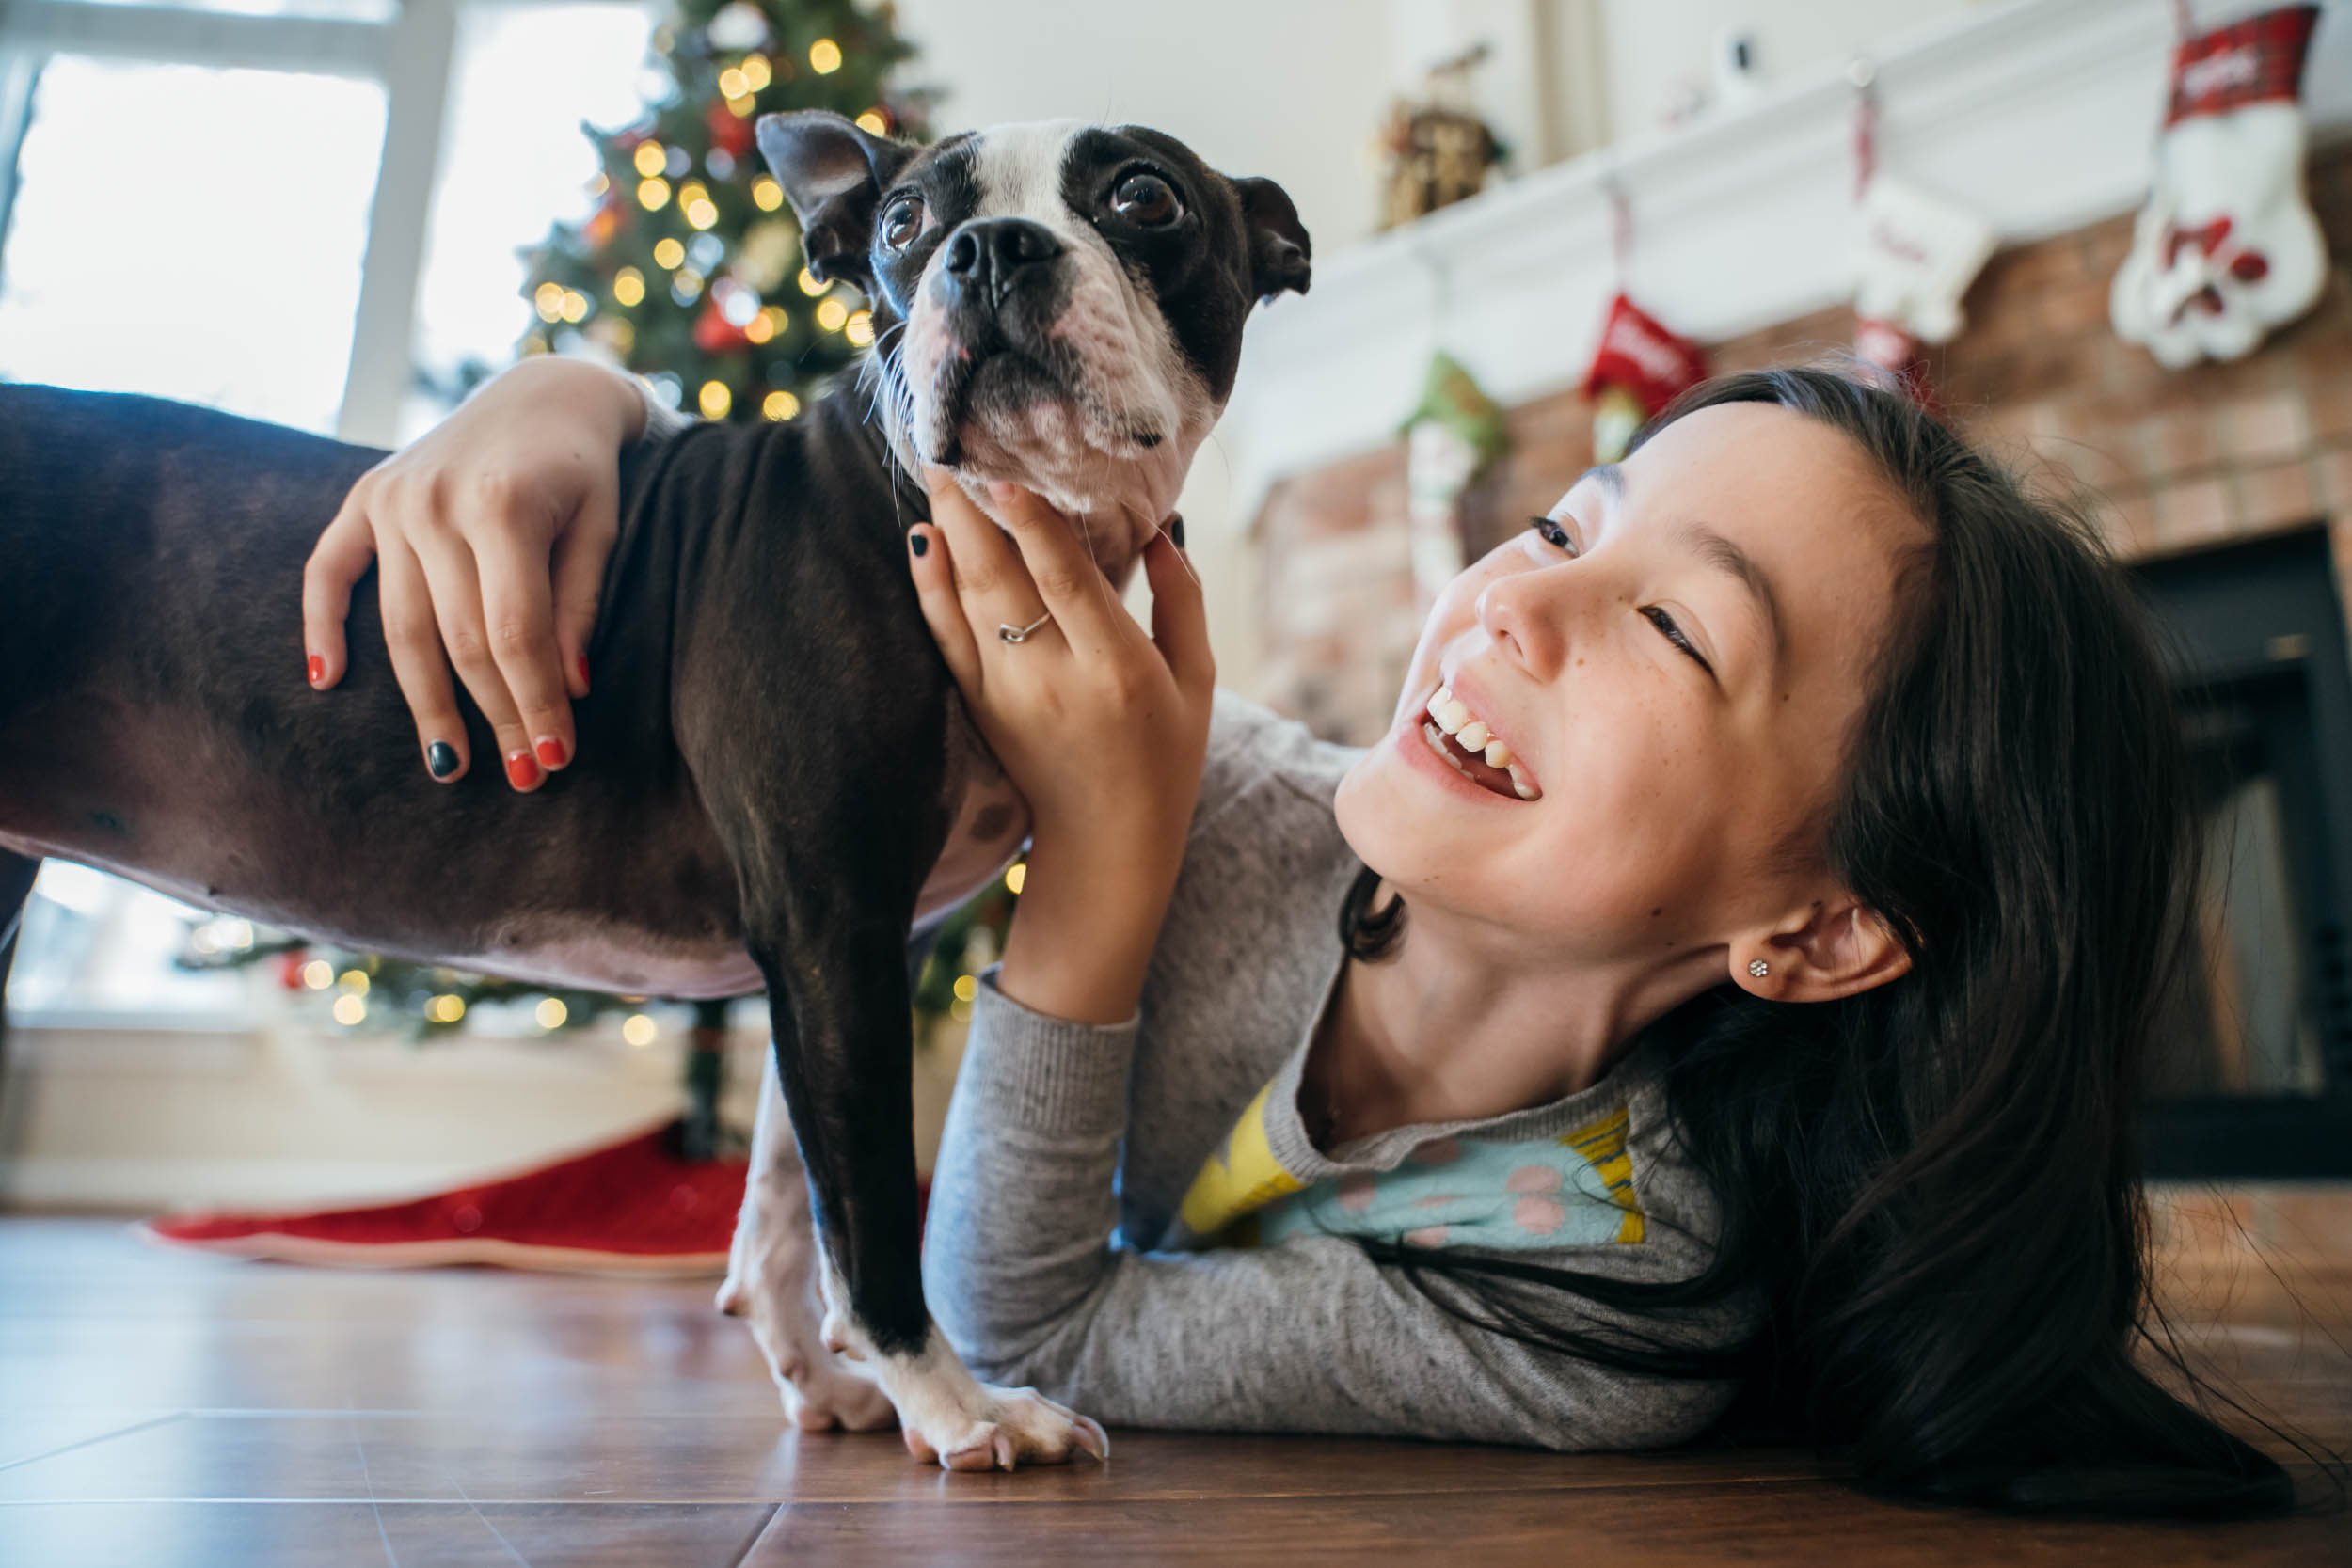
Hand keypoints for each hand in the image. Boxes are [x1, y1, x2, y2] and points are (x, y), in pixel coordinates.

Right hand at [302, 356, 644, 788]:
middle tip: (522, 776)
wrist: (543, 392)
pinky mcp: (364, 497)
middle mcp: (435, 504)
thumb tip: (567, 689)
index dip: (536, 701)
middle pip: (461, 640)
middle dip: (496, 715)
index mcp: (503, 506)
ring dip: (428, 704)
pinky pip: (328, 570)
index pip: (515, 633)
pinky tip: (326, 682)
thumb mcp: (600, 528)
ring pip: (404, 626)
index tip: (556, 758)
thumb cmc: (583, 471)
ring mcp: (392, 500)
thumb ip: (578, 605)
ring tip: (450, 765)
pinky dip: (322, 624)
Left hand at [907, 475, 1212, 1023]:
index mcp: (1117, 671)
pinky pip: (945, 636)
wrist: (1106, 845)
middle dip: (972, 510)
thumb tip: (1160, 527)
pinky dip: (930, 586)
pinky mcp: (980, 707)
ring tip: (936, 474)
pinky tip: (923, 541)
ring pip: (965, 601)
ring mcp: (1007, 696)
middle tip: (952, 446)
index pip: (1065, 581)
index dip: (1032, 523)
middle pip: (1001, 580)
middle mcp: (1054, 679)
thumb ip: (1182, 601)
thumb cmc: (1166, 759)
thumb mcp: (1198, 682)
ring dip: (947, 534)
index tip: (1005, 470)